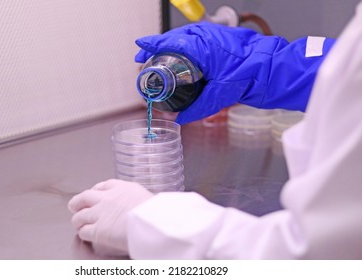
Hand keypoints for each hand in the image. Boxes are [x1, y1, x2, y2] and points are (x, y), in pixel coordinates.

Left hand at [68, 179, 153, 254]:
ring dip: (77, 219)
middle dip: (78, 201)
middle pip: (85, 196)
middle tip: (75, 205)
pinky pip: (84, 232)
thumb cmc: (156, 212)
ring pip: (80, 215)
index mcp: (123, 188)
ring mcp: (100, 214)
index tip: (94, 192)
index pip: (105, 185)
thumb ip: (137, 200)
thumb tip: (141, 206)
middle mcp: (108, 198)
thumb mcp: (148, 198)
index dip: (96, 190)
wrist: (152, 222)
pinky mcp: (98, 231)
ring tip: (77, 223)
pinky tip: (84, 235)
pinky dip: (82, 233)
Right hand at [135, 22, 284, 123]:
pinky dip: (183, 45)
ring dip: (170, 46)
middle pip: (173, 38)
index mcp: (200, 46)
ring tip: (160, 57)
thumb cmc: (249, 76)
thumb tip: (180, 118)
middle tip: (146, 58)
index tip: (139, 47)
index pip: (168, 42)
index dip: (151, 45)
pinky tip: (181, 56)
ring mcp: (212, 35)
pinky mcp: (218, 38)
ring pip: (183, 37)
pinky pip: (194, 38)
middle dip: (158, 47)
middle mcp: (204, 36)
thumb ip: (197, 108)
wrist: (270, 69)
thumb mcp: (219, 96)